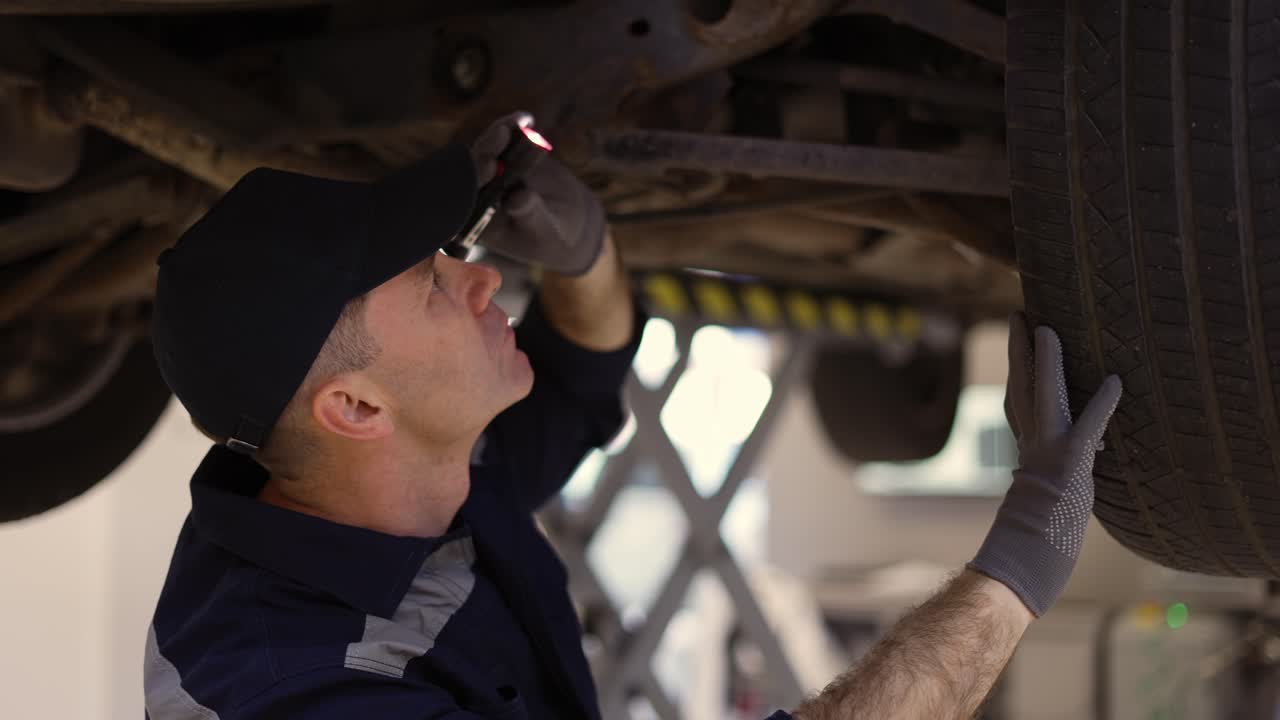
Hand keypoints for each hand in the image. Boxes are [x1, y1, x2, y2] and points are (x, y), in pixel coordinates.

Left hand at [470, 113, 605, 275]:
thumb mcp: (542, 231)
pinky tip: (525, 119)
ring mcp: (490, 172)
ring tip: (518, 122)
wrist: (564, 221)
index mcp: (475, 218)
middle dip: (486, 150)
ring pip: (487, 149)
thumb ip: (529, 215)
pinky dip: (513, 128)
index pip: (465, 197)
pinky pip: (504, 139)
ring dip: (499, 133)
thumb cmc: (549, 237)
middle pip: (473, 168)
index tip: (491, 165)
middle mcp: (477, 193)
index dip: (475, 178)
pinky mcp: (504, 155)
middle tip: (502, 135)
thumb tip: (517, 198)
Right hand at [967, 312, 1121, 616]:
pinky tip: (1115, 382)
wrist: (1025, 556)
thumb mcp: (1048, 491)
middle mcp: (1030, 441)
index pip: (1019, 395)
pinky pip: (1087, 427)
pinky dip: (1102, 405)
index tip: (1022, 333)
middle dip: (1021, 348)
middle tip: (1021, 313)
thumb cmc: (1037, 532)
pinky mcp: (1068, 463)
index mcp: (1025, 444)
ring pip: (1045, 396)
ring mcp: (1047, 450)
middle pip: (1021, 385)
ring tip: (1050, 328)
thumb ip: (1060, 465)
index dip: (1021, 364)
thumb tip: (1088, 451)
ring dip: (1048, 362)